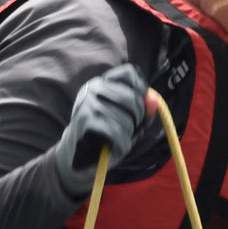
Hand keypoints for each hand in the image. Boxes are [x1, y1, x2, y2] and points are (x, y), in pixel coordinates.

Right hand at [52, 63, 160, 194]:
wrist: (73, 156)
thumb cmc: (102, 135)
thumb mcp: (123, 120)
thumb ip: (142, 110)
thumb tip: (154, 102)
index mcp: (101, 83)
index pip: (129, 73)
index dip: (141, 90)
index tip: (139, 107)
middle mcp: (92, 88)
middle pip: (132, 98)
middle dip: (138, 120)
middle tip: (130, 131)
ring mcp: (88, 102)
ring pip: (126, 119)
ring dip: (128, 136)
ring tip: (118, 141)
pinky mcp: (85, 119)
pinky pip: (117, 132)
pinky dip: (121, 145)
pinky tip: (115, 149)